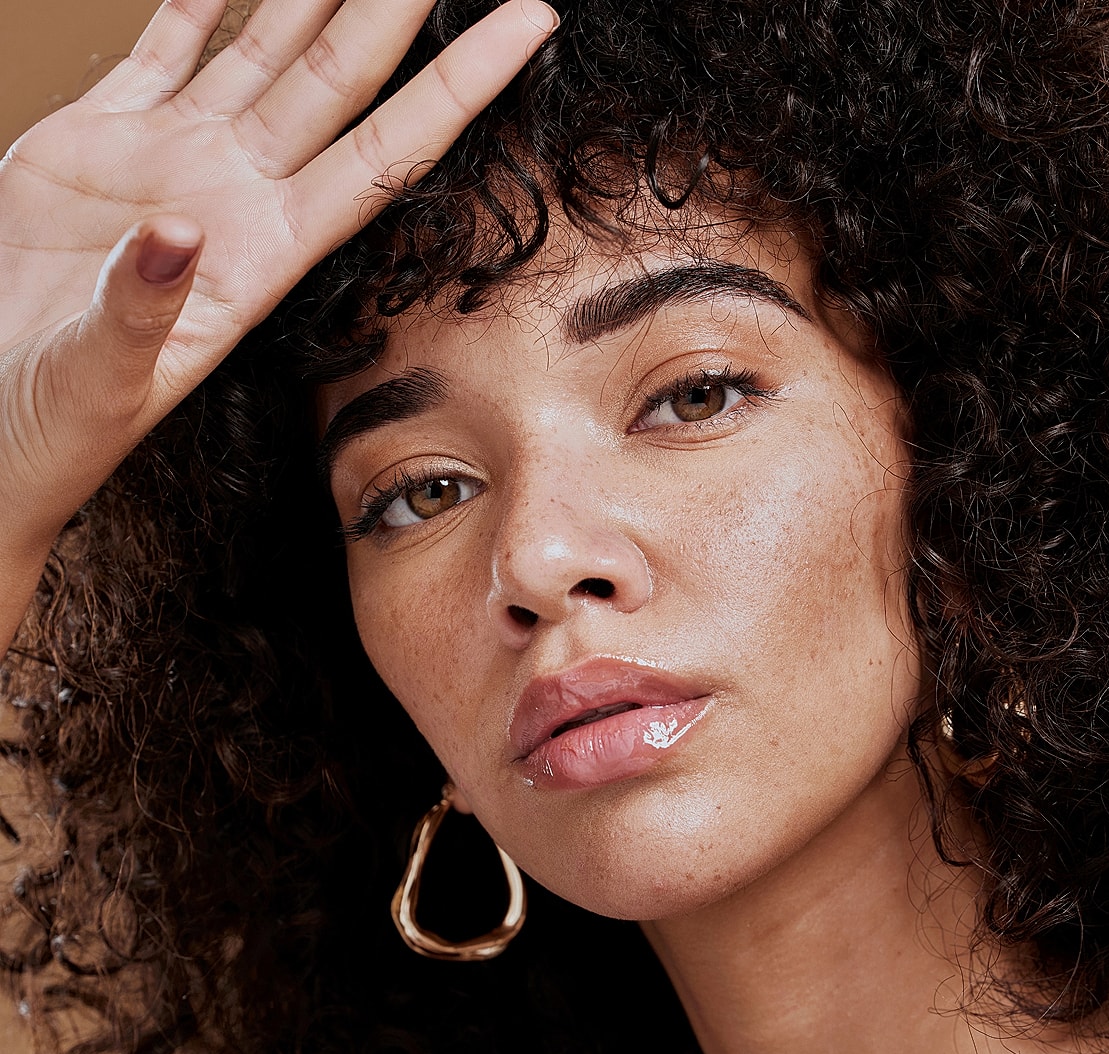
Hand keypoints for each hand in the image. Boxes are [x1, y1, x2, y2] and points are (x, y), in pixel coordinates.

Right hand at [0, 0, 555, 634]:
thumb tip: (175, 236)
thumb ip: (139, 313)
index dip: (459, 88)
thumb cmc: (51, 429)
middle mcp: (237, 199)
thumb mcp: (99, 383)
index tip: (529, 20)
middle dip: (393, 9)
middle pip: (341, 83)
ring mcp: (174, 162)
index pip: (386, 158)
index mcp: (262, 257)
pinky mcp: (102, 141)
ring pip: (266, 48)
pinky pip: (165, 44)